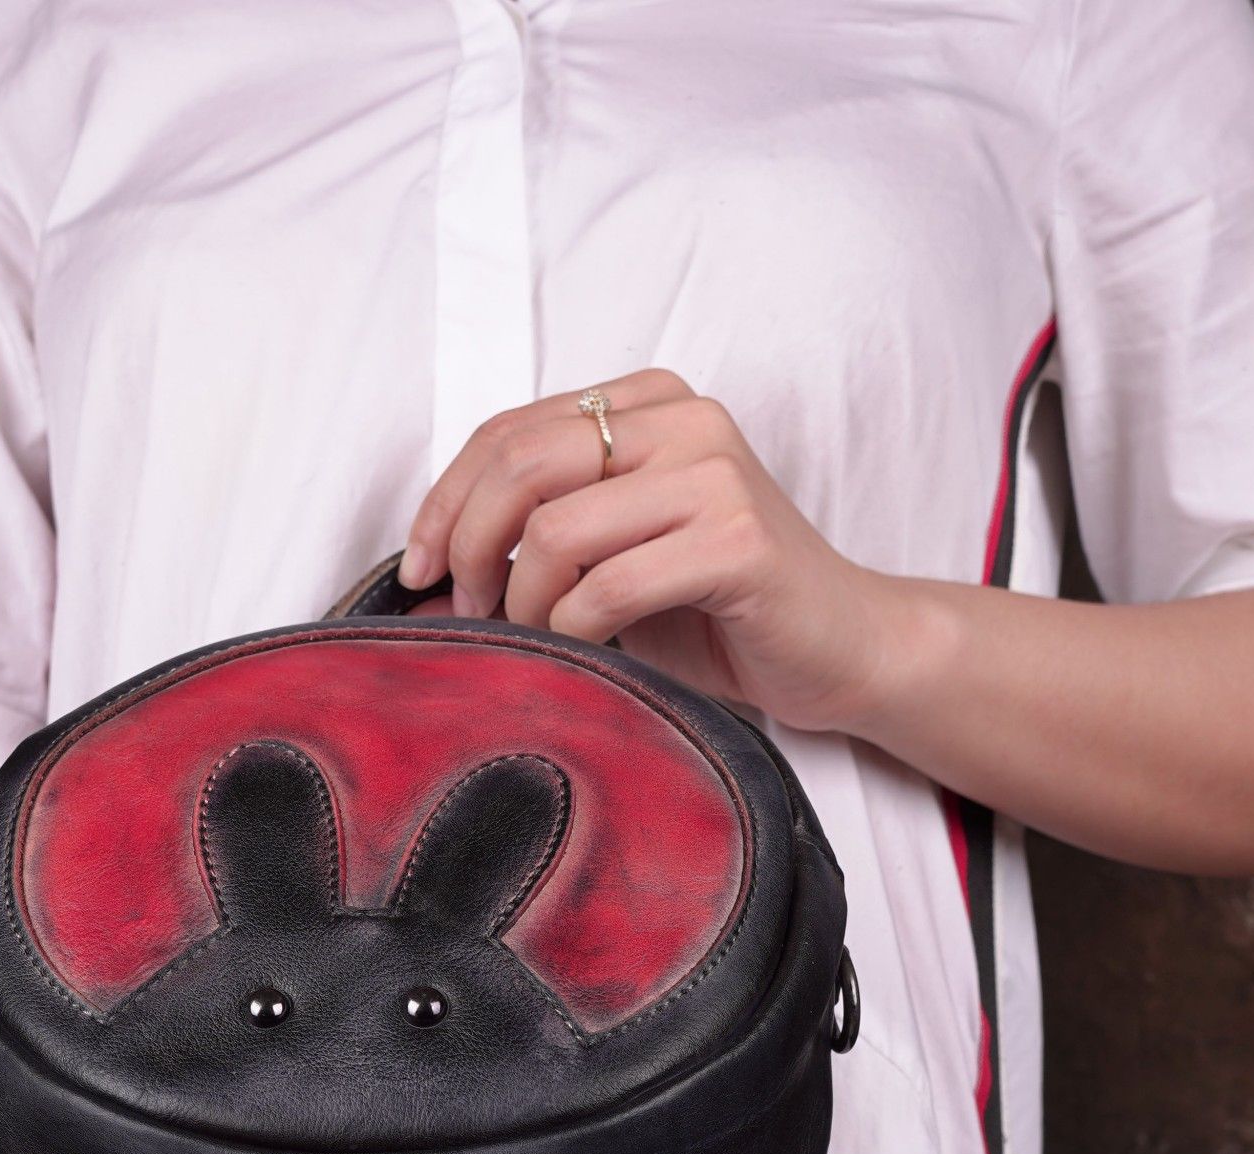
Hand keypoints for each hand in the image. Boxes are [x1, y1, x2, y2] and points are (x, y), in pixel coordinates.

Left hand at [401, 367, 912, 733]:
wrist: (838, 648)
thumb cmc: (717, 611)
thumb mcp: (612, 555)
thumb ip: (535, 536)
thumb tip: (426, 570)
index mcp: (648, 404)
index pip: (507, 432)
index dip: (444, 502)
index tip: (416, 569)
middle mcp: (684, 420)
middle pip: (520, 465)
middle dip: (467, 547)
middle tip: (468, 610)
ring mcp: (716, 474)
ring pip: (556, 528)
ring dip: (522, 599)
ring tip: (532, 636)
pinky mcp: (739, 540)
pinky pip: (609, 585)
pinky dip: (574, 629)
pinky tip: (585, 647)